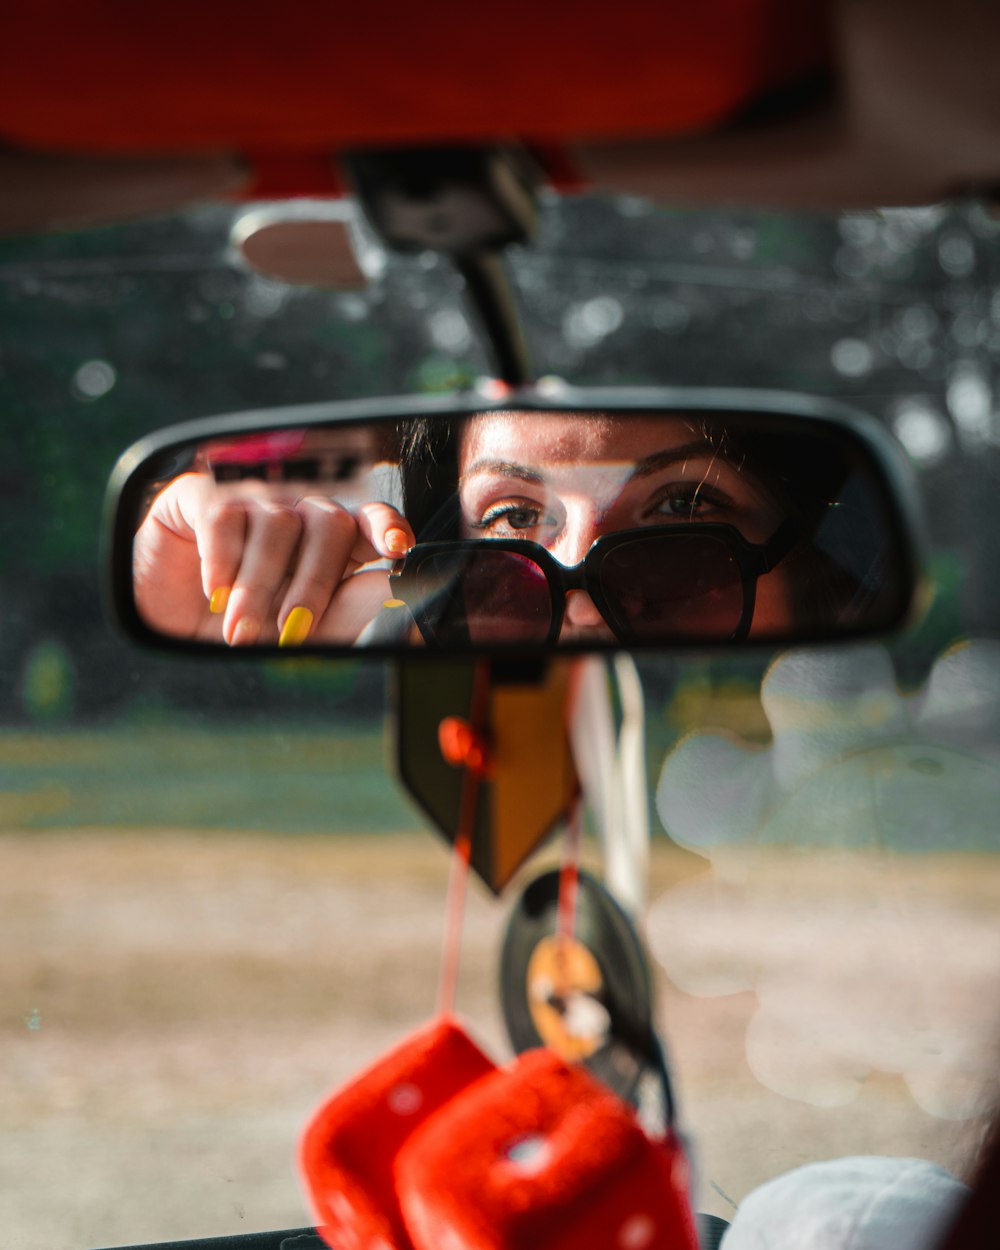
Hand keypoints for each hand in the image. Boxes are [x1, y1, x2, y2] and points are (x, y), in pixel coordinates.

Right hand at [132, 473, 413, 644]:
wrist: (166, 628)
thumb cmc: (244, 631)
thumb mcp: (300, 634)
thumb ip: (346, 611)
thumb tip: (387, 584)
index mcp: (331, 541)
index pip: (369, 520)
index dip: (384, 527)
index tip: (397, 547)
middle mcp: (297, 509)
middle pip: (329, 523)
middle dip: (313, 585)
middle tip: (289, 633)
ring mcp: (250, 496)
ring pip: (277, 524)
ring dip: (259, 587)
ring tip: (239, 631)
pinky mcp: (200, 494)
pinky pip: (225, 515)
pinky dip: (223, 561)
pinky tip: (215, 592)